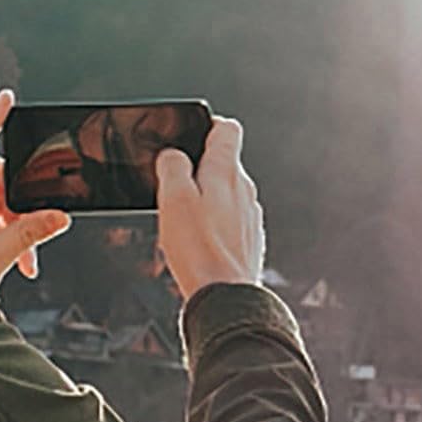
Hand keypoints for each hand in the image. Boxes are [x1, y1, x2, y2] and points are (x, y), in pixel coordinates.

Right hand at [155, 115, 264, 297]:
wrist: (225, 296)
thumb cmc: (199, 251)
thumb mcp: (173, 200)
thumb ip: (173, 168)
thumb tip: (172, 155)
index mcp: (226, 172)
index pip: (226, 129)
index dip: (206, 125)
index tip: (190, 133)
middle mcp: (244, 190)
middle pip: (224, 163)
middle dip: (198, 168)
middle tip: (173, 184)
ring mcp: (249, 216)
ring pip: (226, 194)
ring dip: (205, 198)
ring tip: (181, 218)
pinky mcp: (247, 240)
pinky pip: (229, 220)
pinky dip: (212, 223)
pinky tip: (196, 240)